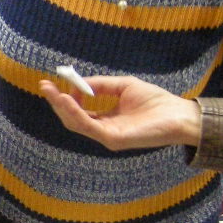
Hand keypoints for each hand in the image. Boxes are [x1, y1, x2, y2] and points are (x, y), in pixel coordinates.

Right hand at [36, 75, 201, 151]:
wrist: (179, 114)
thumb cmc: (157, 101)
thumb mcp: (123, 85)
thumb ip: (101, 85)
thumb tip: (77, 85)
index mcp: (107, 119)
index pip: (79, 111)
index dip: (65, 98)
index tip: (54, 82)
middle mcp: (104, 130)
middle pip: (72, 118)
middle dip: (56, 102)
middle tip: (44, 86)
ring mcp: (107, 136)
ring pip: (76, 123)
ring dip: (61, 107)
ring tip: (51, 91)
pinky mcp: (112, 139)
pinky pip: (87, 125)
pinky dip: (75, 112)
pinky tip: (67, 99)